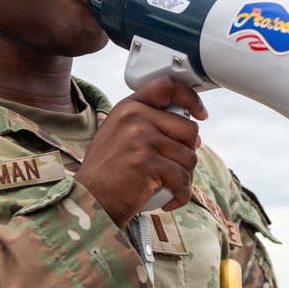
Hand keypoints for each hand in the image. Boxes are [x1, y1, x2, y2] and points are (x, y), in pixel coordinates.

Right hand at [75, 76, 206, 225]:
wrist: (88, 201)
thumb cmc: (106, 174)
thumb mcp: (121, 138)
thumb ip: (151, 130)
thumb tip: (194, 137)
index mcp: (129, 108)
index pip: (167, 86)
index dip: (190, 98)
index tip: (200, 114)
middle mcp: (134, 117)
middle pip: (188, 128)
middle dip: (188, 153)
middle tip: (174, 170)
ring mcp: (140, 138)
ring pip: (189, 156)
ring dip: (185, 177)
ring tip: (168, 187)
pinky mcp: (147, 163)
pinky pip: (182, 178)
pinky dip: (182, 194)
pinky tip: (170, 199)